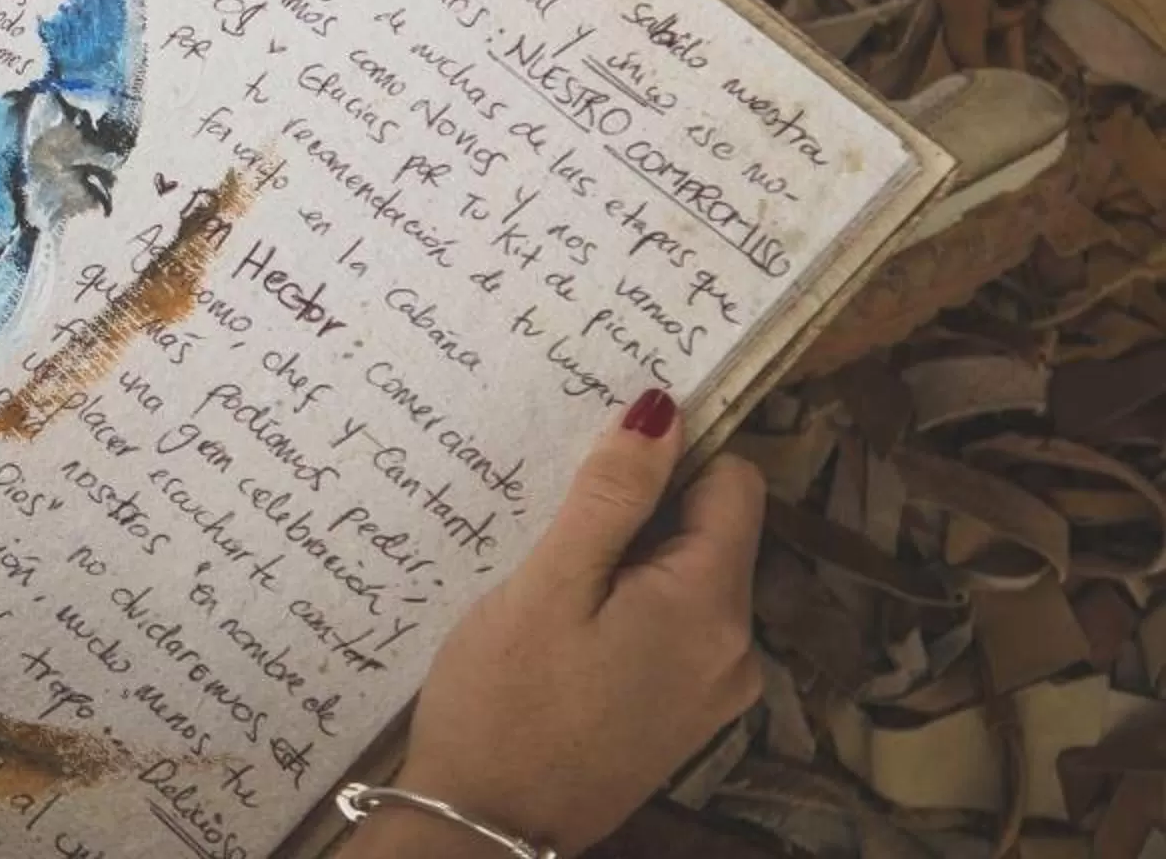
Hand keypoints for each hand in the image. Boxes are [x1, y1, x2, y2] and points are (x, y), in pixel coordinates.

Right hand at [372, 394, 764, 857]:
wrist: (487, 829)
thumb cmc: (505, 701)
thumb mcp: (547, 585)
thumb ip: (610, 497)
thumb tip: (663, 409)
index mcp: (712, 605)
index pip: (735, 484)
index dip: (674, 455)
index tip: (600, 458)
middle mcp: (737, 647)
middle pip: (713, 532)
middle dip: (642, 511)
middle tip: (557, 521)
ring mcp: (716, 689)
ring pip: (690, 580)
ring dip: (631, 561)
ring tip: (553, 577)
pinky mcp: (686, 716)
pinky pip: (675, 628)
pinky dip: (630, 608)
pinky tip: (568, 627)